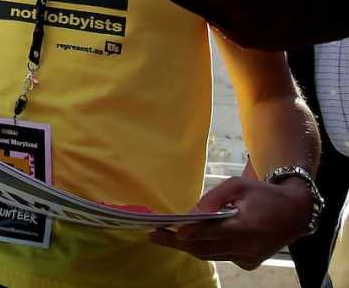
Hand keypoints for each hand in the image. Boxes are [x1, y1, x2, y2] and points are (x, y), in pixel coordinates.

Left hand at [149, 175, 314, 269]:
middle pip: (207, 248)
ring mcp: (249, 258)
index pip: (214, 232)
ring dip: (188, 247)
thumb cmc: (263, 195)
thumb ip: (214, 197)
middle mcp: (248, 246)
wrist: (295, 214)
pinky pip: (221, 257)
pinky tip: (189, 240)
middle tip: (154, 235)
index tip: (173, 230)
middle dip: (178, 243)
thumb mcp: (238, 185)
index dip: (192, 232)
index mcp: (247, 226)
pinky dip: (205, 249)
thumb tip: (192, 211)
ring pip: (211, 255)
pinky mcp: (249, 263)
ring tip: (163, 238)